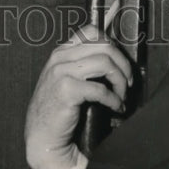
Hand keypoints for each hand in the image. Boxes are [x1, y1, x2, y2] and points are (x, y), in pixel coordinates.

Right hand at [24, 24, 131, 168]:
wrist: (41, 136)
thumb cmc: (57, 109)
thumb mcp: (65, 78)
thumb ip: (82, 65)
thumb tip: (113, 59)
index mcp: (61, 52)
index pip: (91, 32)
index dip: (112, 46)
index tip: (120, 64)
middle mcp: (60, 57)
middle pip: (104, 45)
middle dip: (123, 63)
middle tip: (127, 82)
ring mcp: (61, 72)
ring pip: (104, 62)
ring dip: (119, 81)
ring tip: (121, 96)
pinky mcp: (66, 90)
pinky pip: (100, 89)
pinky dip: (114, 99)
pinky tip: (116, 108)